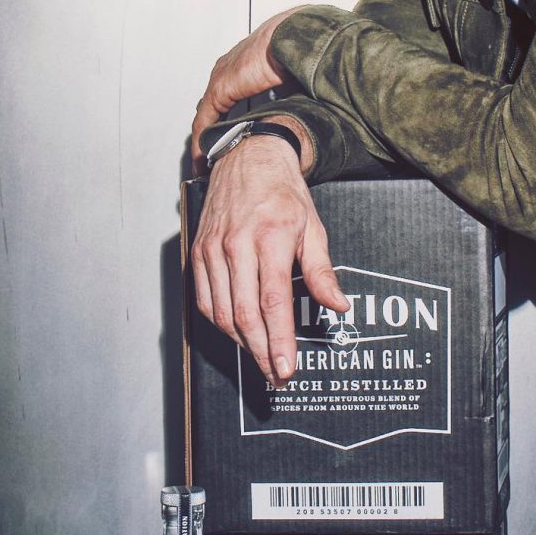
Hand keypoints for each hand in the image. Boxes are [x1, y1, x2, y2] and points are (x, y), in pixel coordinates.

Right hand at [190, 126, 348, 384]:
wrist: (248, 159)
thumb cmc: (283, 192)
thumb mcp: (313, 227)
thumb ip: (322, 271)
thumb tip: (337, 306)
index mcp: (271, 237)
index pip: (273, 301)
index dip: (279, 341)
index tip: (285, 369)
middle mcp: (237, 244)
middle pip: (245, 314)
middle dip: (261, 352)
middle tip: (276, 375)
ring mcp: (213, 249)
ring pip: (222, 312)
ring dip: (241, 341)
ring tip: (262, 355)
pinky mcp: (198, 251)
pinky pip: (205, 299)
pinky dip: (220, 322)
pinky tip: (238, 330)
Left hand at [191, 7, 304, 168]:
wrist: (291, 37)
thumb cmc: (297, 50)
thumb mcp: (292, 79)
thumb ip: (289, 95)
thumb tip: (298, 114)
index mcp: (245, 64)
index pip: (228, 97)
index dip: (227, 120)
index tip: (232, 139)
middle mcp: (228, 69)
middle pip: (213, 107)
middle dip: (213, 132)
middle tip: (215, 156)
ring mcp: (221, 78)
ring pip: (206, 117)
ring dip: (207, 140)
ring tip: (208, 163)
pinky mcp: (219, 89)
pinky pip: (204, 121)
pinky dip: (203, 141)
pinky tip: (204, 158)